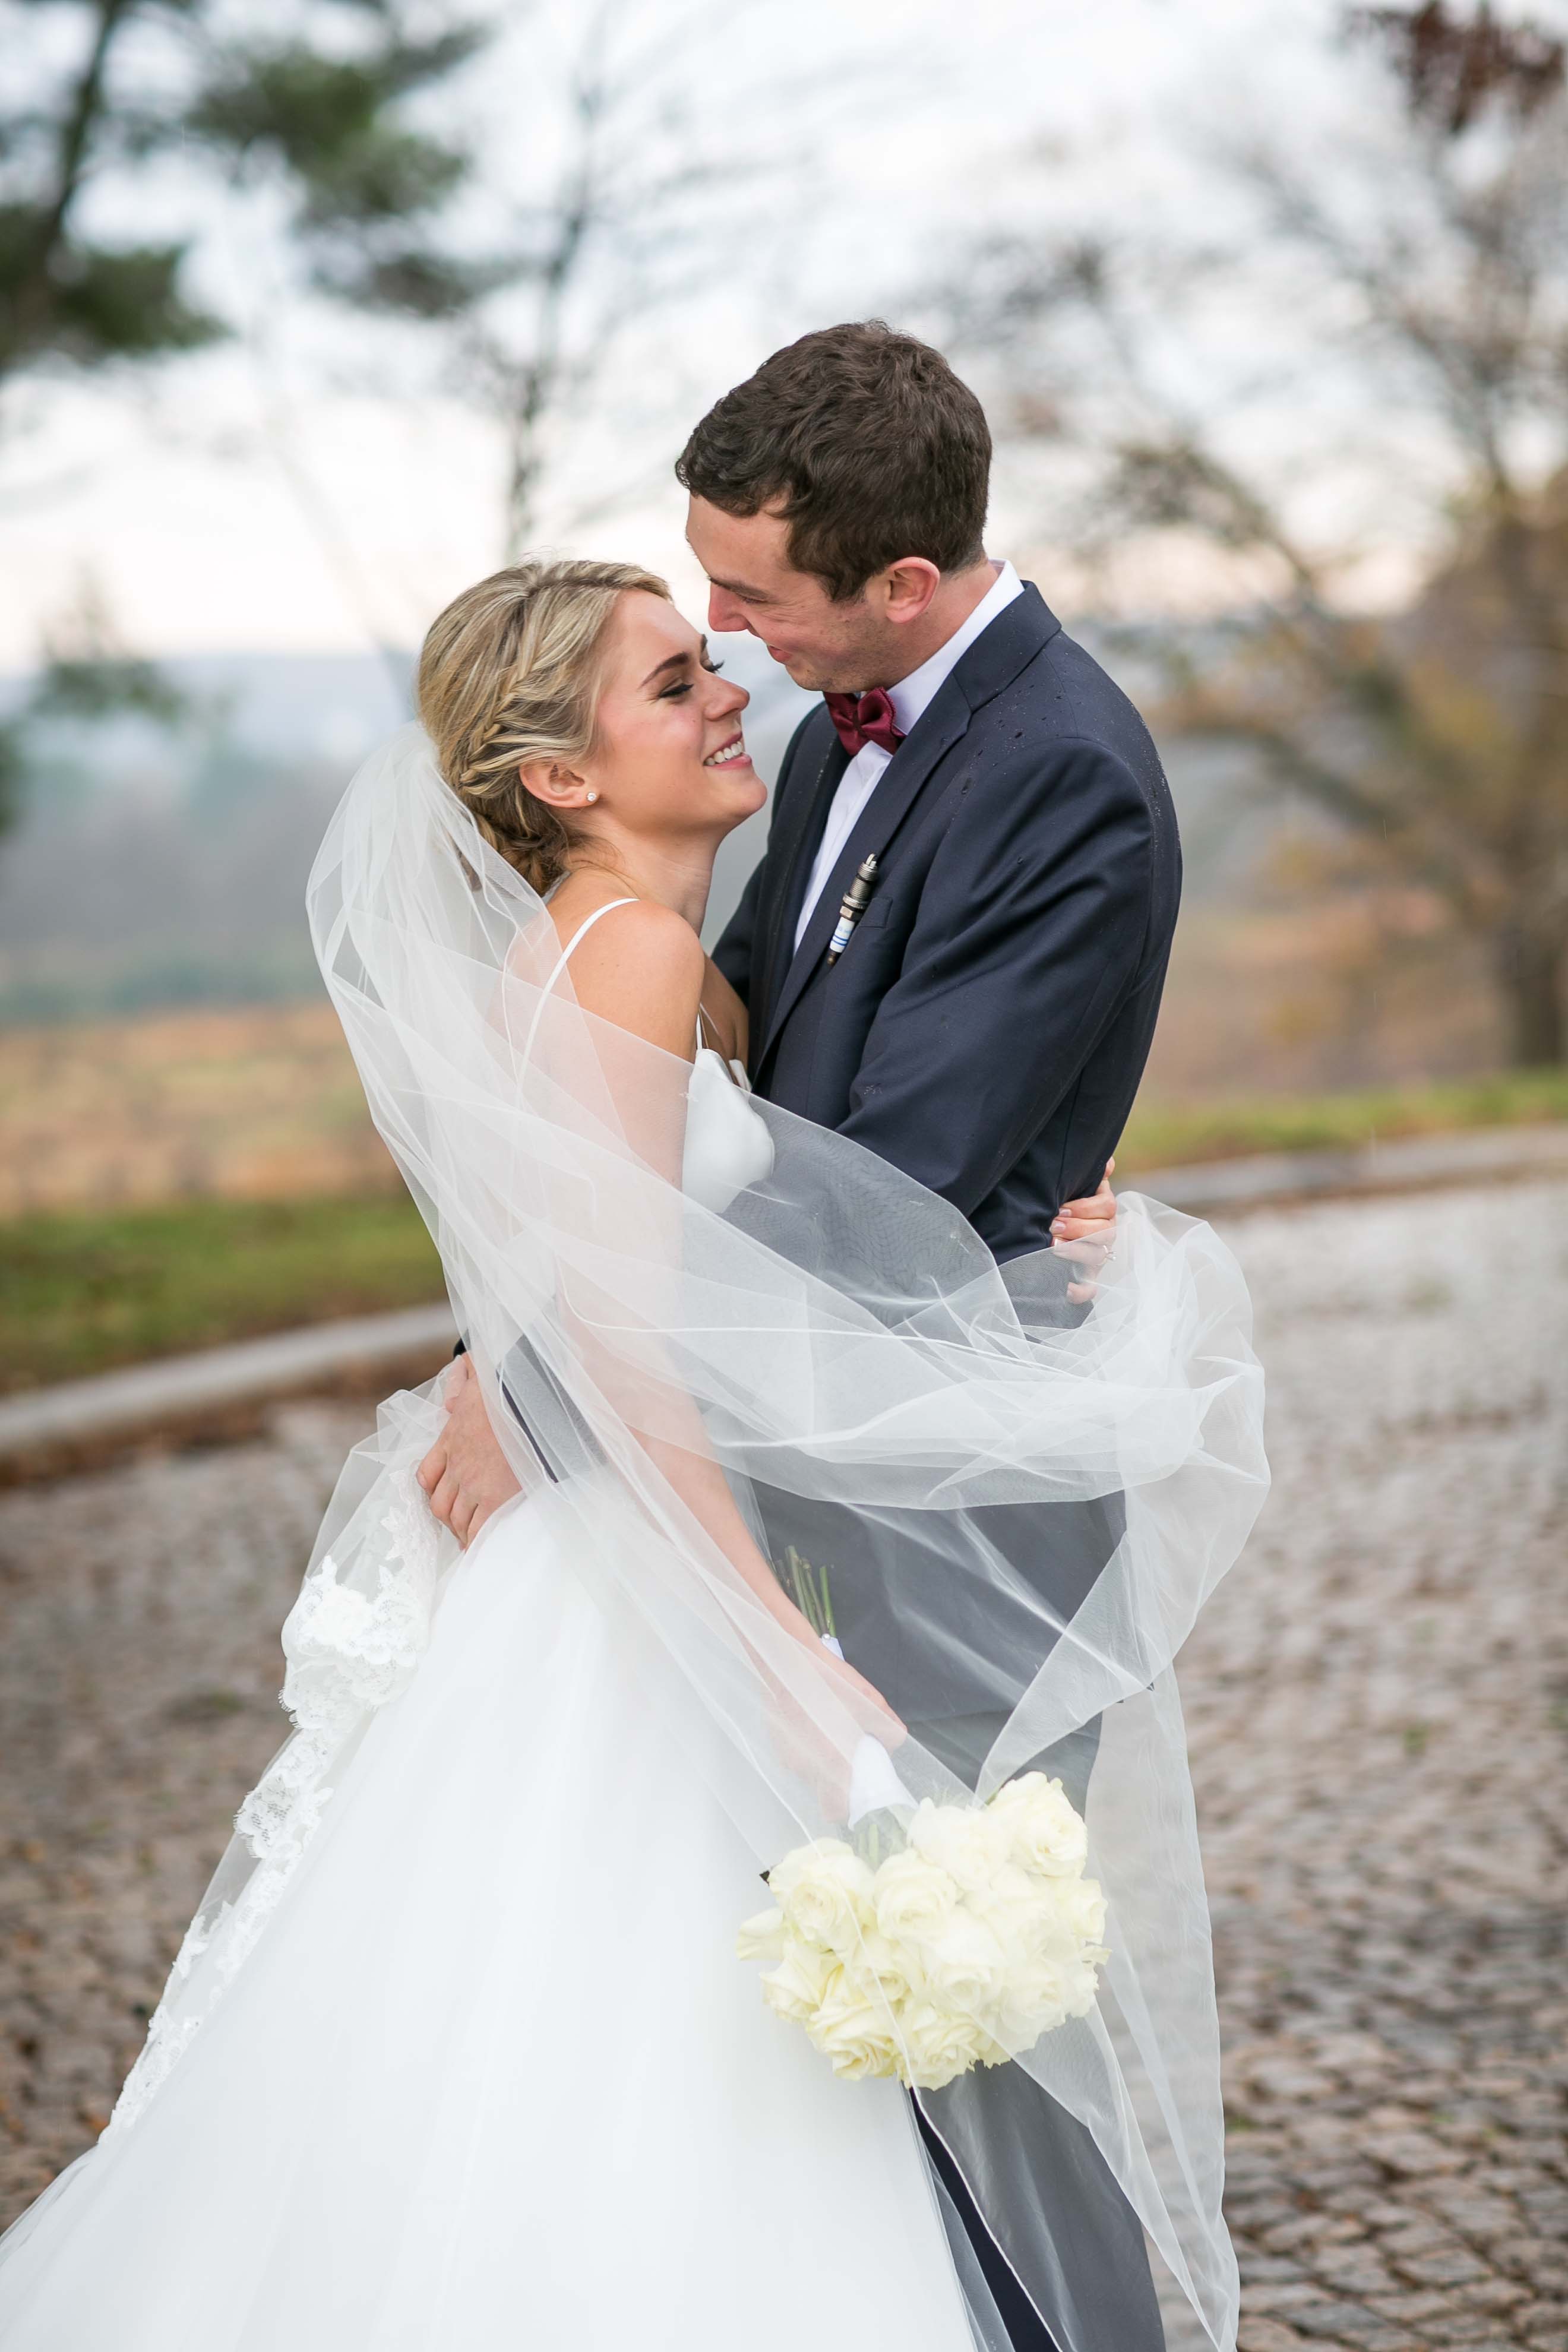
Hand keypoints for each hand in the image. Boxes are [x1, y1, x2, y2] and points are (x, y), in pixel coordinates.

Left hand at [416, 1354, 523, 1546]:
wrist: (524, 1398)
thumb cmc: (507, 1387)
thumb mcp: (477, 1380)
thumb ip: (460, 1386)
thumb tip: (449, 1401)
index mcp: (450, 1438)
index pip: (428, 1473)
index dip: (434, 1490)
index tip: (443, 1499)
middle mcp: (456, 1464)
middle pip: (439, 1503)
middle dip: (448, 1519)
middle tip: (459, 1528)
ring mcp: (471, 1482)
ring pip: (454, 1518)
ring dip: (460, 1531)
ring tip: (469, 1540)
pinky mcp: (492, 1495)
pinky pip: (479, 1527)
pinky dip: (476, 1540)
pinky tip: (479, 1546)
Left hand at [1050, 1157, 1116, 1302]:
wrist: (1050, 1227)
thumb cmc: (1064, 1203)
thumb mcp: (1077, 1186)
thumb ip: (1092, 1174)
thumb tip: (1107, 1162)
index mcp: (1103, 1211)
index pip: (1107, 1207)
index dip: (1086, 1208)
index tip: (1061, 1207)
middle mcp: (1105, 1235)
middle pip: (1105, 1232)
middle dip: (1078, 1229)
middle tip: (1053, 1225)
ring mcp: (1097, 1257)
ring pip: (1098, 1257)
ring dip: (1076, 1253)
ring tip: (1052, 1247)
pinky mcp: (1087, 1278)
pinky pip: (1090, 1289)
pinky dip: (1080, 1291)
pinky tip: (1066, 1288)